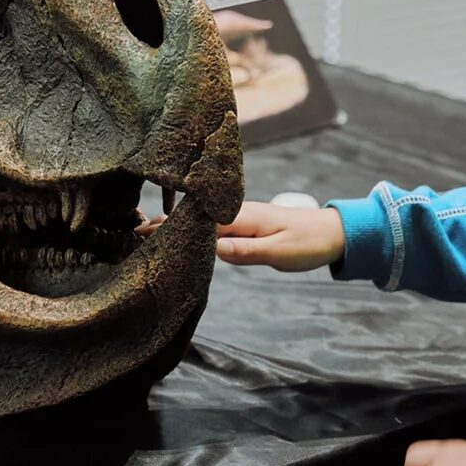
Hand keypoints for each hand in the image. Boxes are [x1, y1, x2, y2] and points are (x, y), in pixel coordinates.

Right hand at [138, 201, 344, 271]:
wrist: (335, 232)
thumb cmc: (309, 244)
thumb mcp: (279, 252)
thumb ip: (247, 251)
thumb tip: (213, 250)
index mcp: (241, 218)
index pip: (196, 222)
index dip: (167, 227)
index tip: (138, 231)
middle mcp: (237, 213)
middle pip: (192, 217)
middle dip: (162, 223)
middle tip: (129, 233)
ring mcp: (241, 216)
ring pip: (199, 220)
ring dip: (174, 224)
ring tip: (144, 232)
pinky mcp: (246, 223)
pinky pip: (212, 224)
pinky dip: (191, 226)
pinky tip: (181, 233)